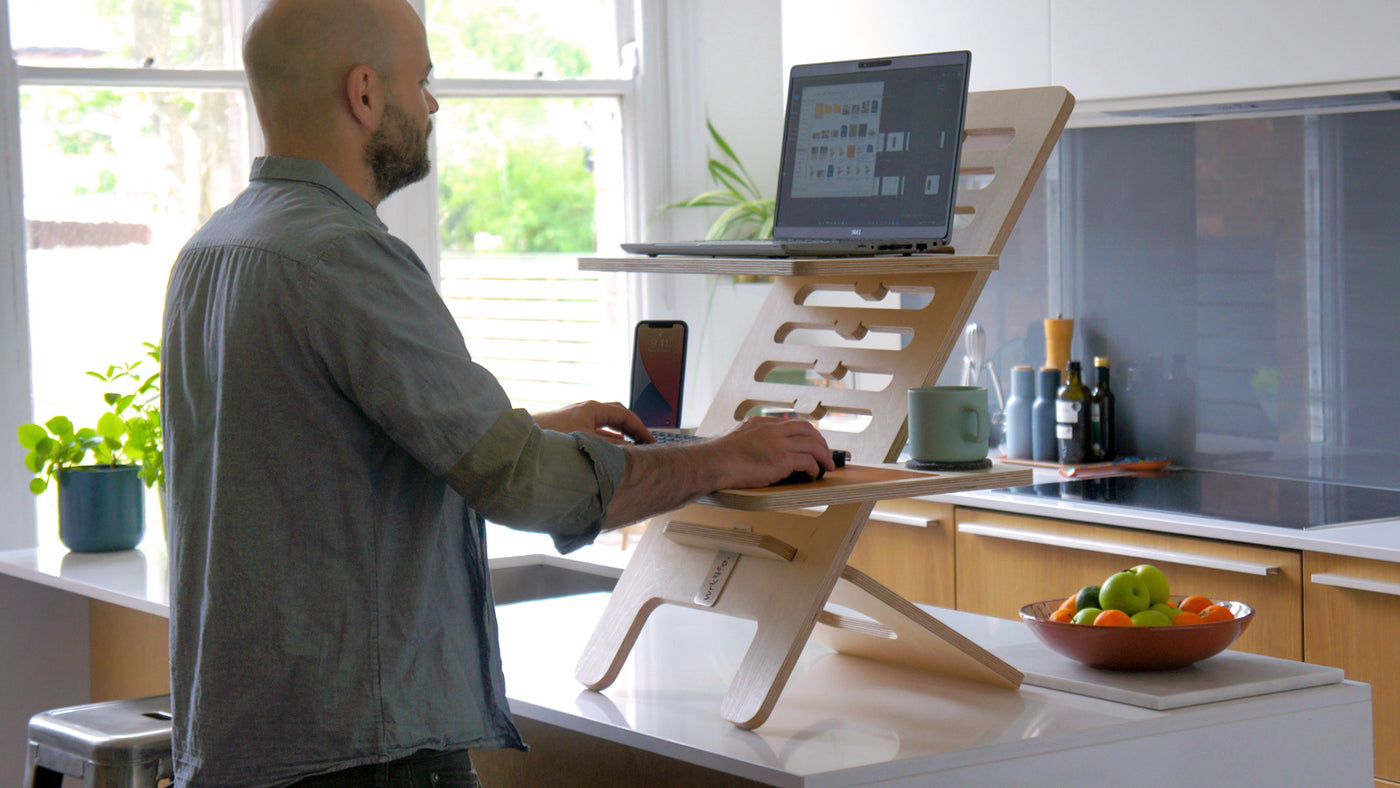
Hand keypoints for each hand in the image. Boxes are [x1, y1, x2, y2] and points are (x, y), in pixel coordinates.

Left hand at [533, 400, 649, 444]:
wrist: (524, 440)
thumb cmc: (552, 436)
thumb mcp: (587, 442)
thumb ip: (610, 447)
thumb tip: (630, 451)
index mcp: (593, 409)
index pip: (625, 415)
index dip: (641, 429)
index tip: (651, 441)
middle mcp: (588, 410)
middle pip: (618, 415)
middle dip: (634, 427)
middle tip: (646, 441)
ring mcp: (580, 417)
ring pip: (608, 423)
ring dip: (622, 433)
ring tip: (635, 445)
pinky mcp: (572, 427)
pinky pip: (598, 430)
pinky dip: (610, 437)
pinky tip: (614, 446)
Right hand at [702, 416, 834, 489]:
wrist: (714, 463)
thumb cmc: (721, 457)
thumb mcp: (738, 437)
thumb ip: (753, 437)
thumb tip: (764, 448)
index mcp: (762, 423)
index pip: (792, 423)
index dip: (807, 433)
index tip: (812, 443)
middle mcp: (772, 430)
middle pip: (807, 429)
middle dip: (821, 442)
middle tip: (826, 454)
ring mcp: (778, 444)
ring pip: (812, 444)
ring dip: (824, 456)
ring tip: (827, 466)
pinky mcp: (781, 459)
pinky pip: (807, 461)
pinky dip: (814, 468)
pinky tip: (813, 475)